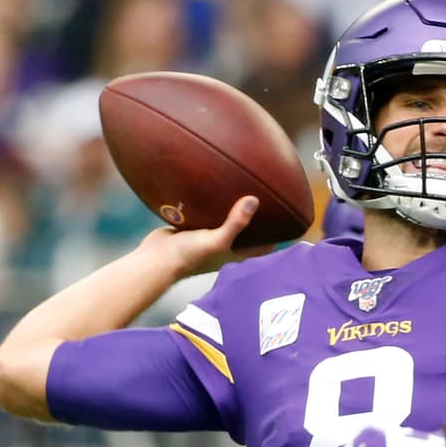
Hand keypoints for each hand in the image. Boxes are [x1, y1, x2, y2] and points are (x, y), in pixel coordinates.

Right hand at [139, 195, 275, 277]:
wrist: (155, 259)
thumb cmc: (188, 256)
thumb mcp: (216, 240)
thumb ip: (236, 223)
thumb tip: (254, 200)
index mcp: (235, 255)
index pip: (265, 246)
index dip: (278, 235)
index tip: (291, 219)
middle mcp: (225, 247)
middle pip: (249, 232)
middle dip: (259, 219)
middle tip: (272, 196)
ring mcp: (209, 237)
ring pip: (228, 220)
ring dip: (235, 209)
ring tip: (247, 187)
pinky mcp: (194, 228)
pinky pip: (209, 213)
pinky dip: (215, 204)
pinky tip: (218, 187)